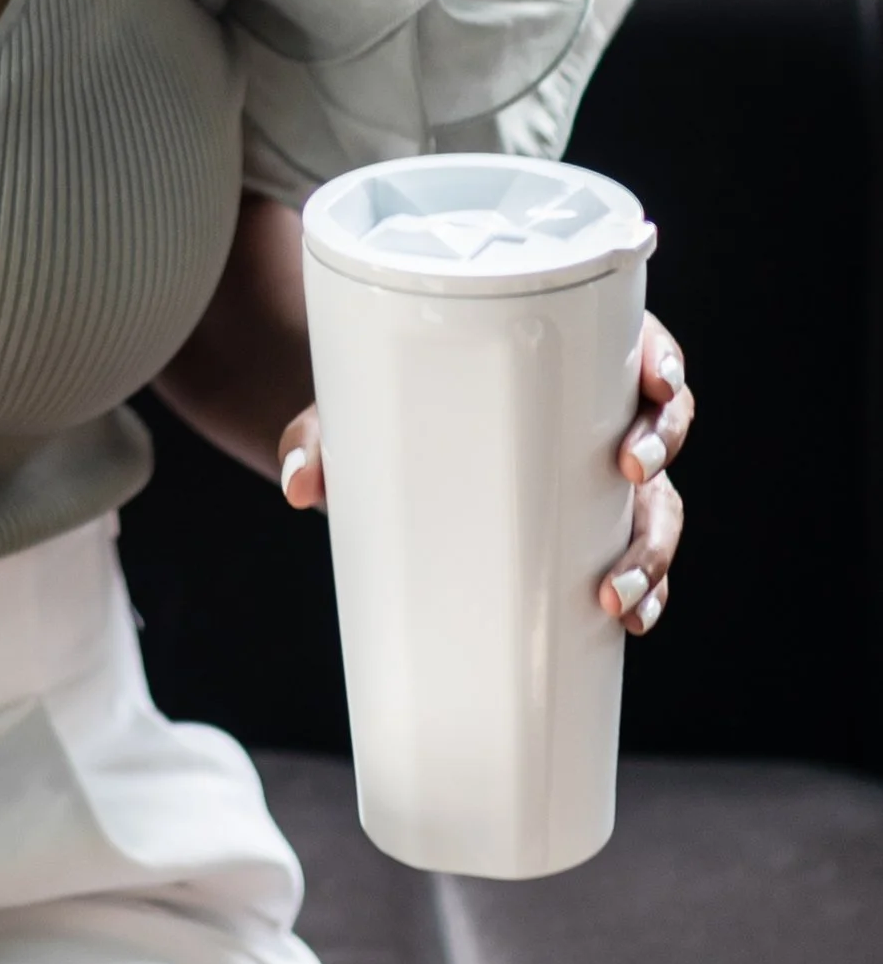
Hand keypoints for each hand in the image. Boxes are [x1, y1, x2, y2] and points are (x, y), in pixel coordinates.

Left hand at [275, 315, 693, 637]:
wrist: (375, 441)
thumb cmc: (384, 400)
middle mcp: (594, 412)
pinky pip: (631, 554)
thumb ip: (322, 434)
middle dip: (661, 450)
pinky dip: (645, 590)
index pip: (637, 342)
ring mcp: (595, 474)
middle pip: (662, 423)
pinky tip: (633, 620)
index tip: (655, 380)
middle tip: (632, 471)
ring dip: (654, 547)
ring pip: (657, 503)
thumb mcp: (354, 405)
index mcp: (562, 353)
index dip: (662, 360)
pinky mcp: (583, 528)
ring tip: (618, 593)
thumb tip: (301, 483)